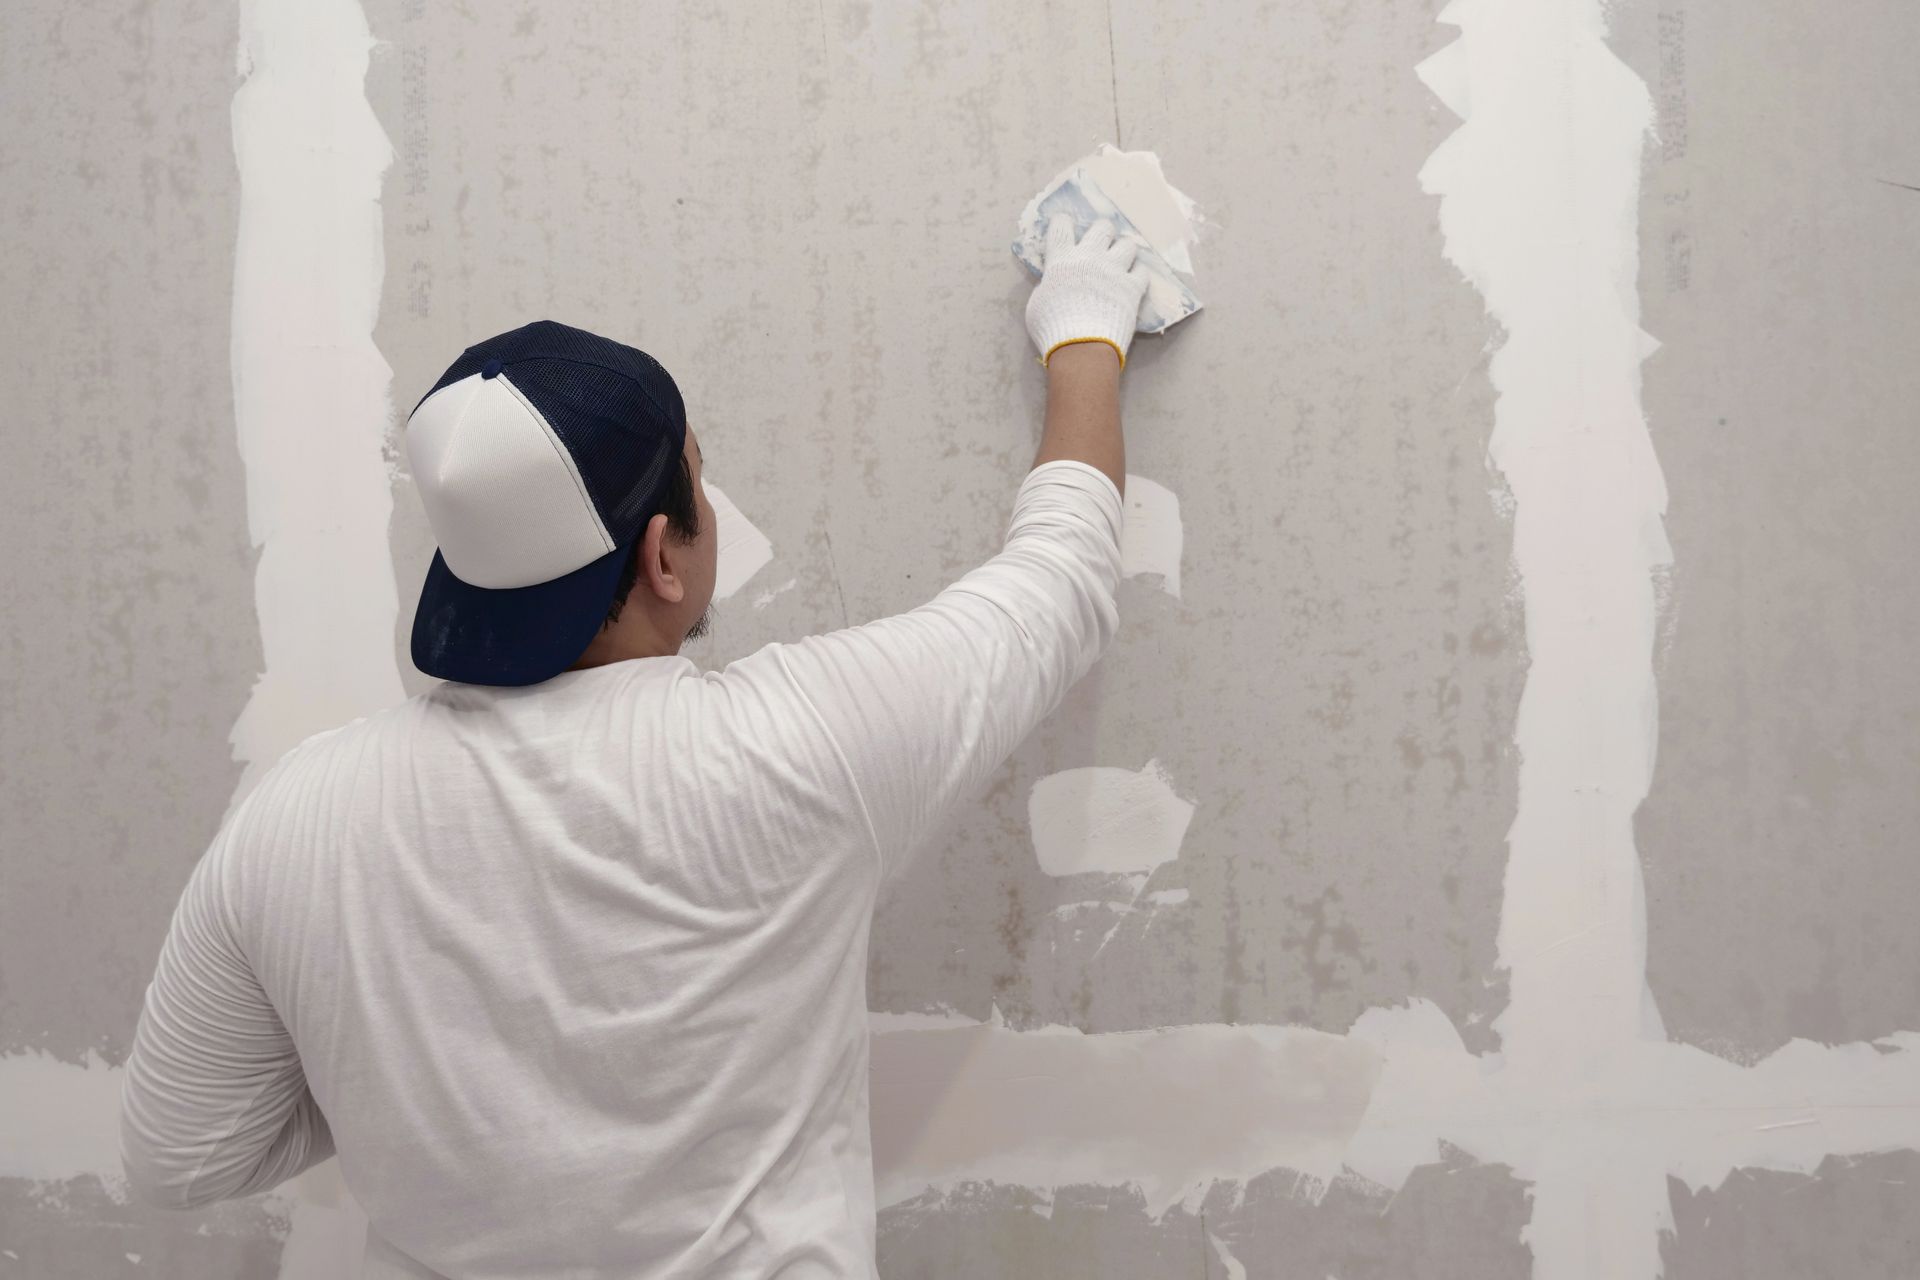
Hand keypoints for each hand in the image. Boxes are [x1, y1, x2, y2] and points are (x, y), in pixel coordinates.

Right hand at [1023, 214, 1150, 370]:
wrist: (1081, 347)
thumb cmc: (1052, 328)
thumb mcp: (1037, 305)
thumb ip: (1047, 287)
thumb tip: (1052, 285)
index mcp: (1061, 260)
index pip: (1061, 228)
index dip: (1062, 223)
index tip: (1064, 224)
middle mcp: (1090, 258)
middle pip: (1102, 228)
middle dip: (1102, 232)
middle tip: (1101, 242)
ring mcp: (1114, 271)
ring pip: (1127, 244)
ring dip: (1123, 250)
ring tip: (1121, 260)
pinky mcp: (1133, 287)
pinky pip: (1142, 271)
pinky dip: (1138, 275)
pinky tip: (1134, 281)